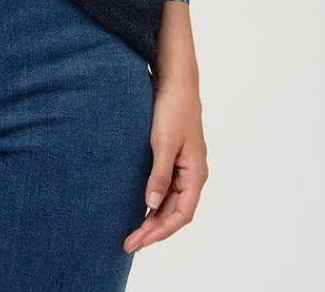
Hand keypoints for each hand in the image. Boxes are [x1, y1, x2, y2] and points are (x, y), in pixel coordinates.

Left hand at [124, 79, 208, 253]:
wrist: (175, 80)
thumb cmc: (173, 108)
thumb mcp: (164, 143)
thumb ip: (159, 175)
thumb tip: (151, 205)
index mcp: (196, 174)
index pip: (180, 215)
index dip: (160, 231)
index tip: (138, 241)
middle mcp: (192, 174)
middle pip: (175, 212)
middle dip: (153, 230)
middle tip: (129, 243)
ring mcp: (184, 166)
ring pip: (170, 202)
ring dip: (153, 218)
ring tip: (133, 232)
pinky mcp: (173, 156)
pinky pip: (165, 188)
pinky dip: (154, 201)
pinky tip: (140, 207)